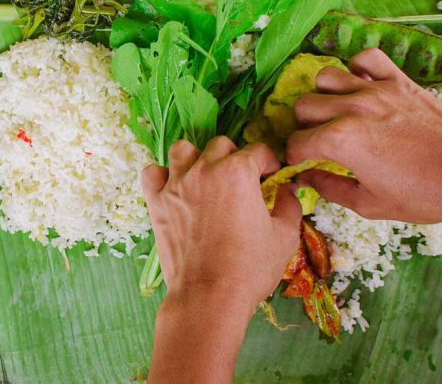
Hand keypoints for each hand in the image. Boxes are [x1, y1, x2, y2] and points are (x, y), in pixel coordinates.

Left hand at [142, 137, 301, 306]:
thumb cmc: (250, 267)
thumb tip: (288, 190)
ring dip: (196, 157)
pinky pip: (152, 173)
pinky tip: (174, 188)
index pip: (257, 150)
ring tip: (205, 176)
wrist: (209, 295)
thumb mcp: (284, 236)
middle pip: (220, 145)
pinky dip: (162, 176)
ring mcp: (176, 184)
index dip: (269, 161)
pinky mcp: (156, 202)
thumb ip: (289, 205)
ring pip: (182, 149)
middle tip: (241, 180)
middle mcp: (204, 170)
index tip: (270, 174)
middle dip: (235, 156)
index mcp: (237, 172)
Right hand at [286, 48, 441, 223]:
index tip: (304, 164)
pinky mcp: (398, 80)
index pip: (296, 143)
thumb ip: (331, 189)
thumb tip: (307, 178)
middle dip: (305, 126)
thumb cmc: (426, 194)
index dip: (295, 157)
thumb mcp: (372, 205)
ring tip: (338, 112)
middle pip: (303, 106)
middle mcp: (352, 108)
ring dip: (325, 96)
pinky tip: (362, 86)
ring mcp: (376, 90)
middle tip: (321, 141)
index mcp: (341, 141)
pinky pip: (366, 57)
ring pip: (325, 77)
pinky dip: (358, 67)